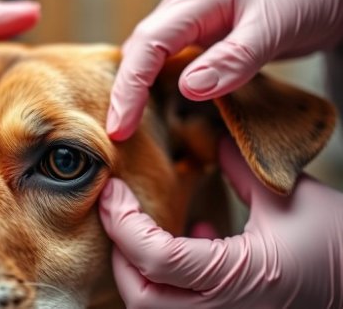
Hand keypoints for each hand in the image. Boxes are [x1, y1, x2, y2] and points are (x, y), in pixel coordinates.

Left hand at [99, 139, 342, 307]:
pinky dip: (166, 279)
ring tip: (142, 226)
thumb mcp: (289, 198)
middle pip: (141, 296)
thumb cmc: (341, 246)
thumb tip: (212, 141)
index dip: (122, 223)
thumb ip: (240, 169)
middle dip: (120, 253)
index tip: (112, 190)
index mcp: (236, 278)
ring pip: (154, 307)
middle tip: (117, 211)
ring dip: (139, 268)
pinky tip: (193, 241)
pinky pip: (179, 306)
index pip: (155, 259)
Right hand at [107, 0, 342, 140]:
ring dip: (135, 90)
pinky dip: (156, 85)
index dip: (129, 89)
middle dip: (123, 94)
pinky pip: (168, 60)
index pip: (147, 48)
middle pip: (138, 53)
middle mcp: (184, 10)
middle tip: (118, 137)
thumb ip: (233, 58)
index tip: (120, 128)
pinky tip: (157, 105)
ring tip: (129, 127)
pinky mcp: (203, 36)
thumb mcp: (273, 26)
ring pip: (148, 57)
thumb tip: (188, 89)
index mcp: (195, 2)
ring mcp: (190, 21)